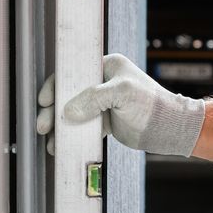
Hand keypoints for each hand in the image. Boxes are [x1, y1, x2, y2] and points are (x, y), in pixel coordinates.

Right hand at [35, 53, 206, 157]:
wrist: (169, 128)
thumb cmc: (151, 104)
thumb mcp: (122, 93)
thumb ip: (93, 99)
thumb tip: (68, 112)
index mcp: (106, 67)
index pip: (73, 73)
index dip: (56, 86)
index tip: (44, 100)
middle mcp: (103, 83)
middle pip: (69, 95)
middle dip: (54, 111)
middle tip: (44, 125)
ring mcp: (103, 103)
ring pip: (74, 113)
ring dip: (61, 126)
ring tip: (51, 141)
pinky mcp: (105, 121)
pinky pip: (84, 127)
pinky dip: (73, 136)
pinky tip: (63, 145)